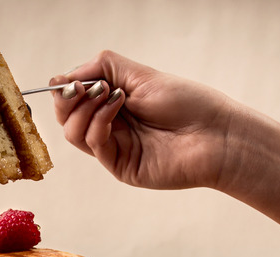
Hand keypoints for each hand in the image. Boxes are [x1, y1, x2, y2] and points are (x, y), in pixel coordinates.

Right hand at [51, 50, 235, 189]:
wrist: (217, 134)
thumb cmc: (188, 104)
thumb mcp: (141, 75)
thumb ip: (103, 68)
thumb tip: (62, 76)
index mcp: (113, 106)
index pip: (74, 100)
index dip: (65, 89)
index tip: (70, 79)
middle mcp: (110, 127)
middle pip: (67, 118)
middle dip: (67, 99)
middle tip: (81, 86)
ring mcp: (114, 148)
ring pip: (73, 133)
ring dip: (84, 108)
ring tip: (108, 93)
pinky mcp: (119, 166)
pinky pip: (94, 143)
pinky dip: (99, 120)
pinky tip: (117, 104)